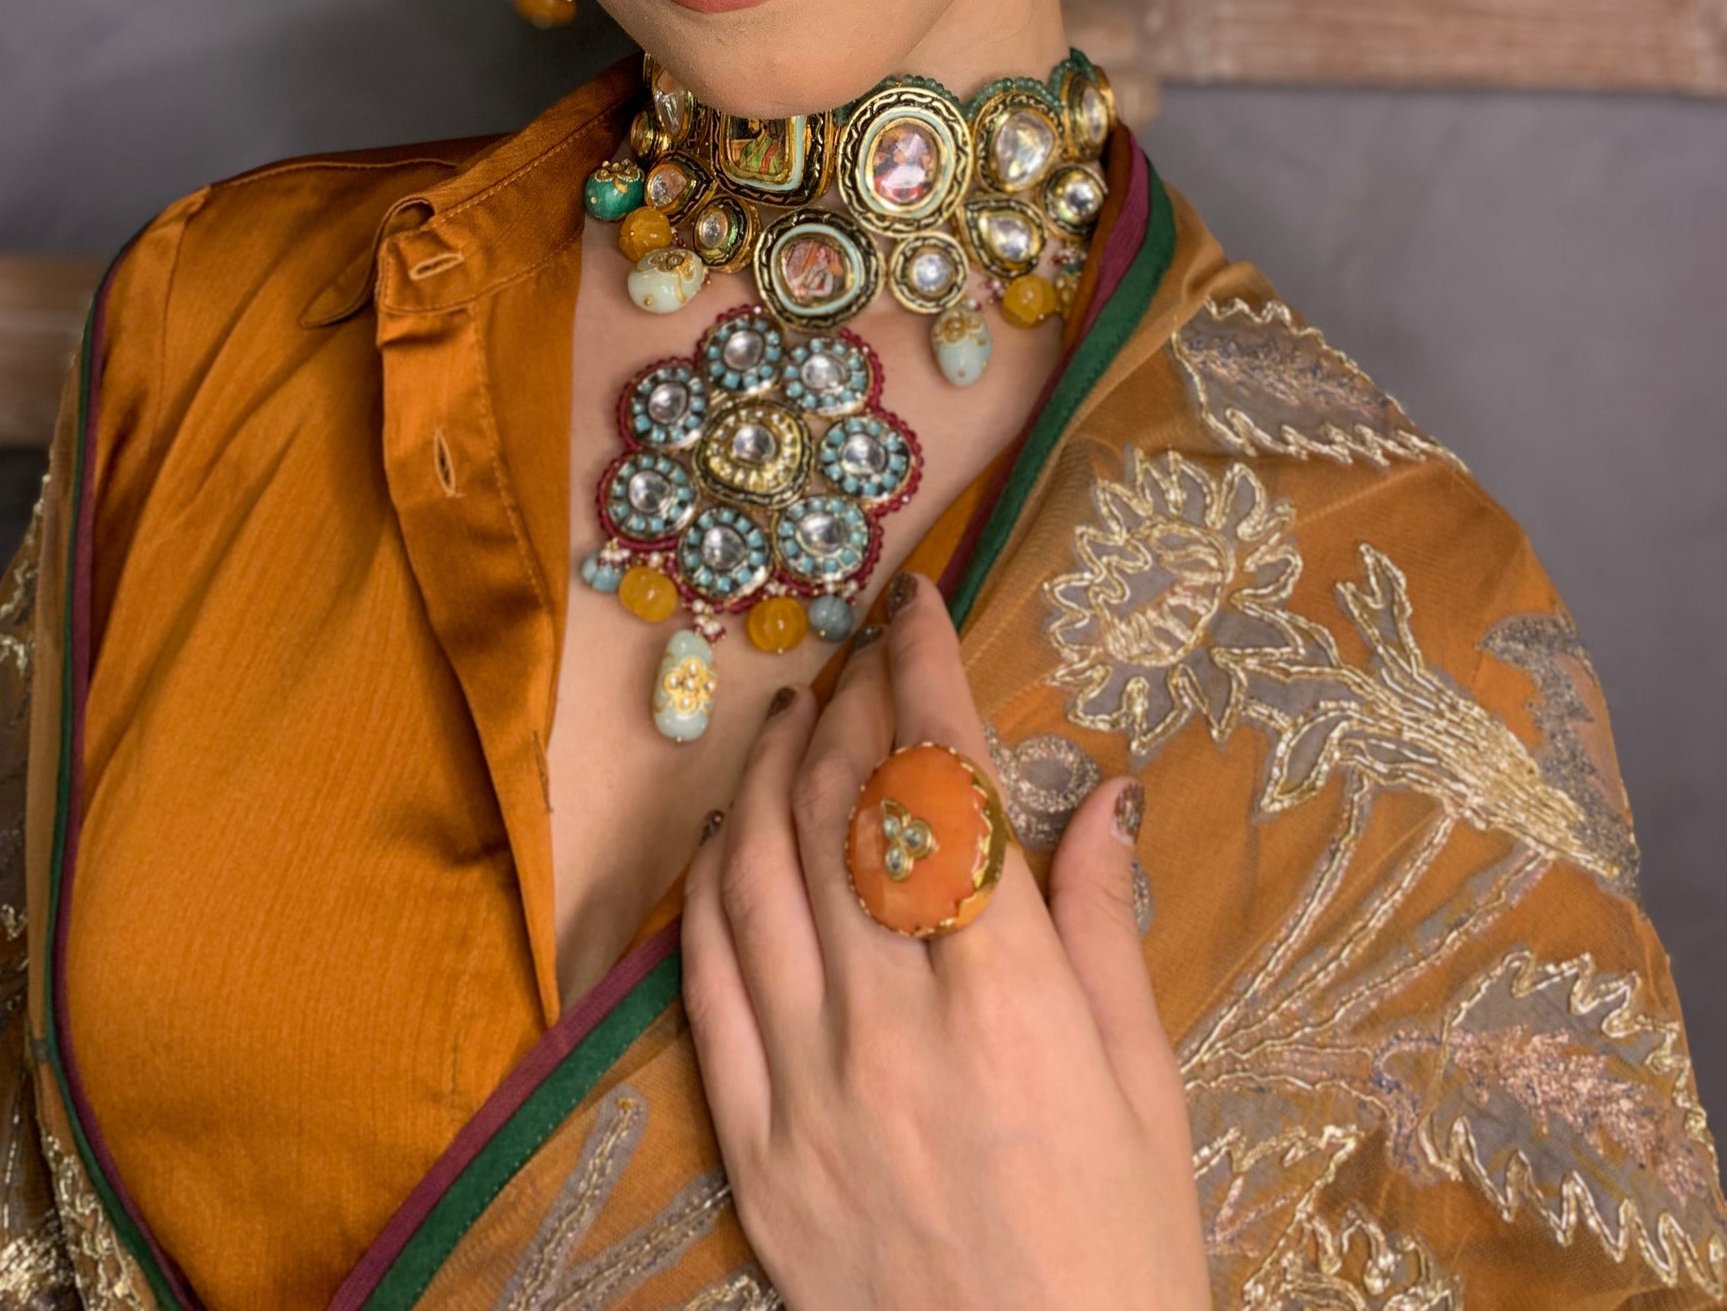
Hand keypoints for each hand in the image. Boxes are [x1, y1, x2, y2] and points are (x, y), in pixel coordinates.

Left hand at [681, 575, 1210, 1310]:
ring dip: (769, 772)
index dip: (927, 674)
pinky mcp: (749, 1140)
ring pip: (756, 874)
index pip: (946, 786)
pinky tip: (728, 833)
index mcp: (1010, 1002)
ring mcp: (803, 1084)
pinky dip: (709, 884)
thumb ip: (1103, 925)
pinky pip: (703, 980)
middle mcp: (892, 1026)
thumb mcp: (1146, 1085)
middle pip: (843, 810)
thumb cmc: (1120, 1250)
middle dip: (852, 704)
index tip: (917, 604)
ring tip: (796, 714)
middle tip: (864, 654)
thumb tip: (1097, 789)